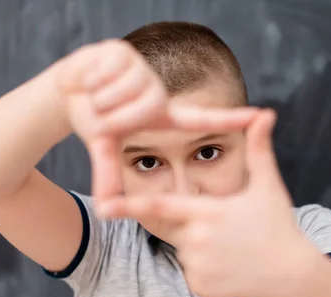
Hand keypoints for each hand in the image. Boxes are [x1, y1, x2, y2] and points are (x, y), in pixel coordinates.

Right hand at [55, 39, 258, 200]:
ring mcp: (142, 69)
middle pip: (137, 112)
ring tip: (96, 93)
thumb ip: (107, 175)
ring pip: (119, 94)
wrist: (66, 90)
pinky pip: (106, 74)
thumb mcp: (102, 147)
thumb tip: (104, 210)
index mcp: (159, 114)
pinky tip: (90, 77)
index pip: (200, 119)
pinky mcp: (123, 51)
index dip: (230, 119)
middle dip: (109, 118)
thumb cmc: (92, 118)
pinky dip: (89, 80)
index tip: (264, 116)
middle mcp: (156, 92)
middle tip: (101, 112)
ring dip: (97, 99)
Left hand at [99, 110, 312, 296]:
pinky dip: (207, 269)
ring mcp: (197, 265)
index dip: (128, 205)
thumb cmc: (280, 227)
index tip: (102, 206)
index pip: (160, 206)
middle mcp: (196, 239)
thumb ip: (259, 149)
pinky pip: (192, 272)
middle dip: (198, 226)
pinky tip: (232, 268)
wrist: (292, 276)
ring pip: (186, 250)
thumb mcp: (268, 187)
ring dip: (203, 248)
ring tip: (235, 250)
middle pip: (179, 227)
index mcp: (207, 211)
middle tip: (230, 232)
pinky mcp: (199, 286)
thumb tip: (266, 113)